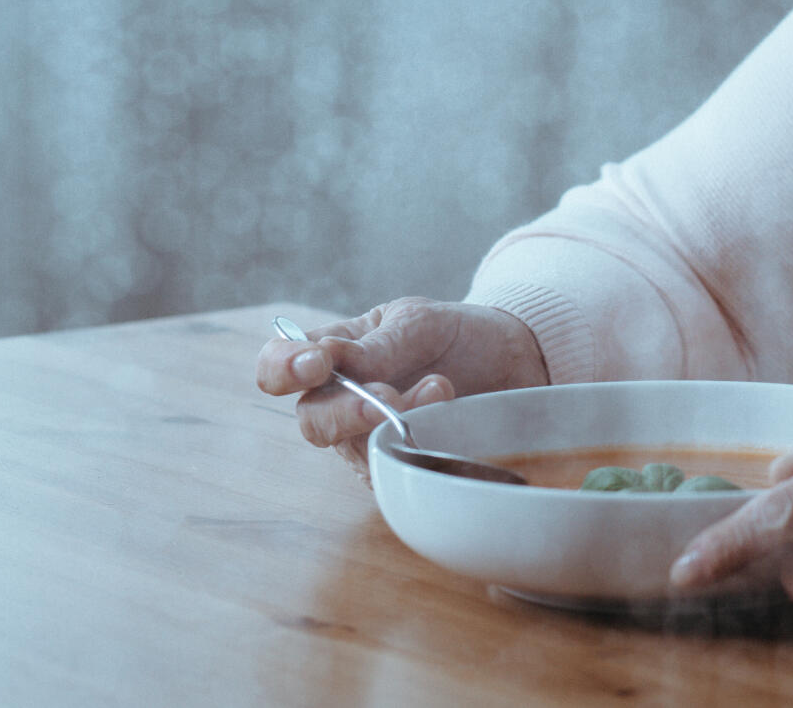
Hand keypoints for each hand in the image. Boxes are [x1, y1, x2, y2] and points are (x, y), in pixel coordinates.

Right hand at [254, 298, 547, 484]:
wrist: (514, 358)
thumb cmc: (455, 334)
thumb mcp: (419, 322)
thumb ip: (377, 343)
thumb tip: (327, 356)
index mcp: (334, 354)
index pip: (278, 365)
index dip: (283, 369)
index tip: (317, 363)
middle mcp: (341, 400)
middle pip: (312, 421)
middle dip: (346, 412)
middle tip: (386, 397)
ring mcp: (370, 439)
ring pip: (355, 450)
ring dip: (394, 423)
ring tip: (441, 388)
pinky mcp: (403, 467)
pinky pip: (396, 471)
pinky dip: (421, 445)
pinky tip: (451, 415)